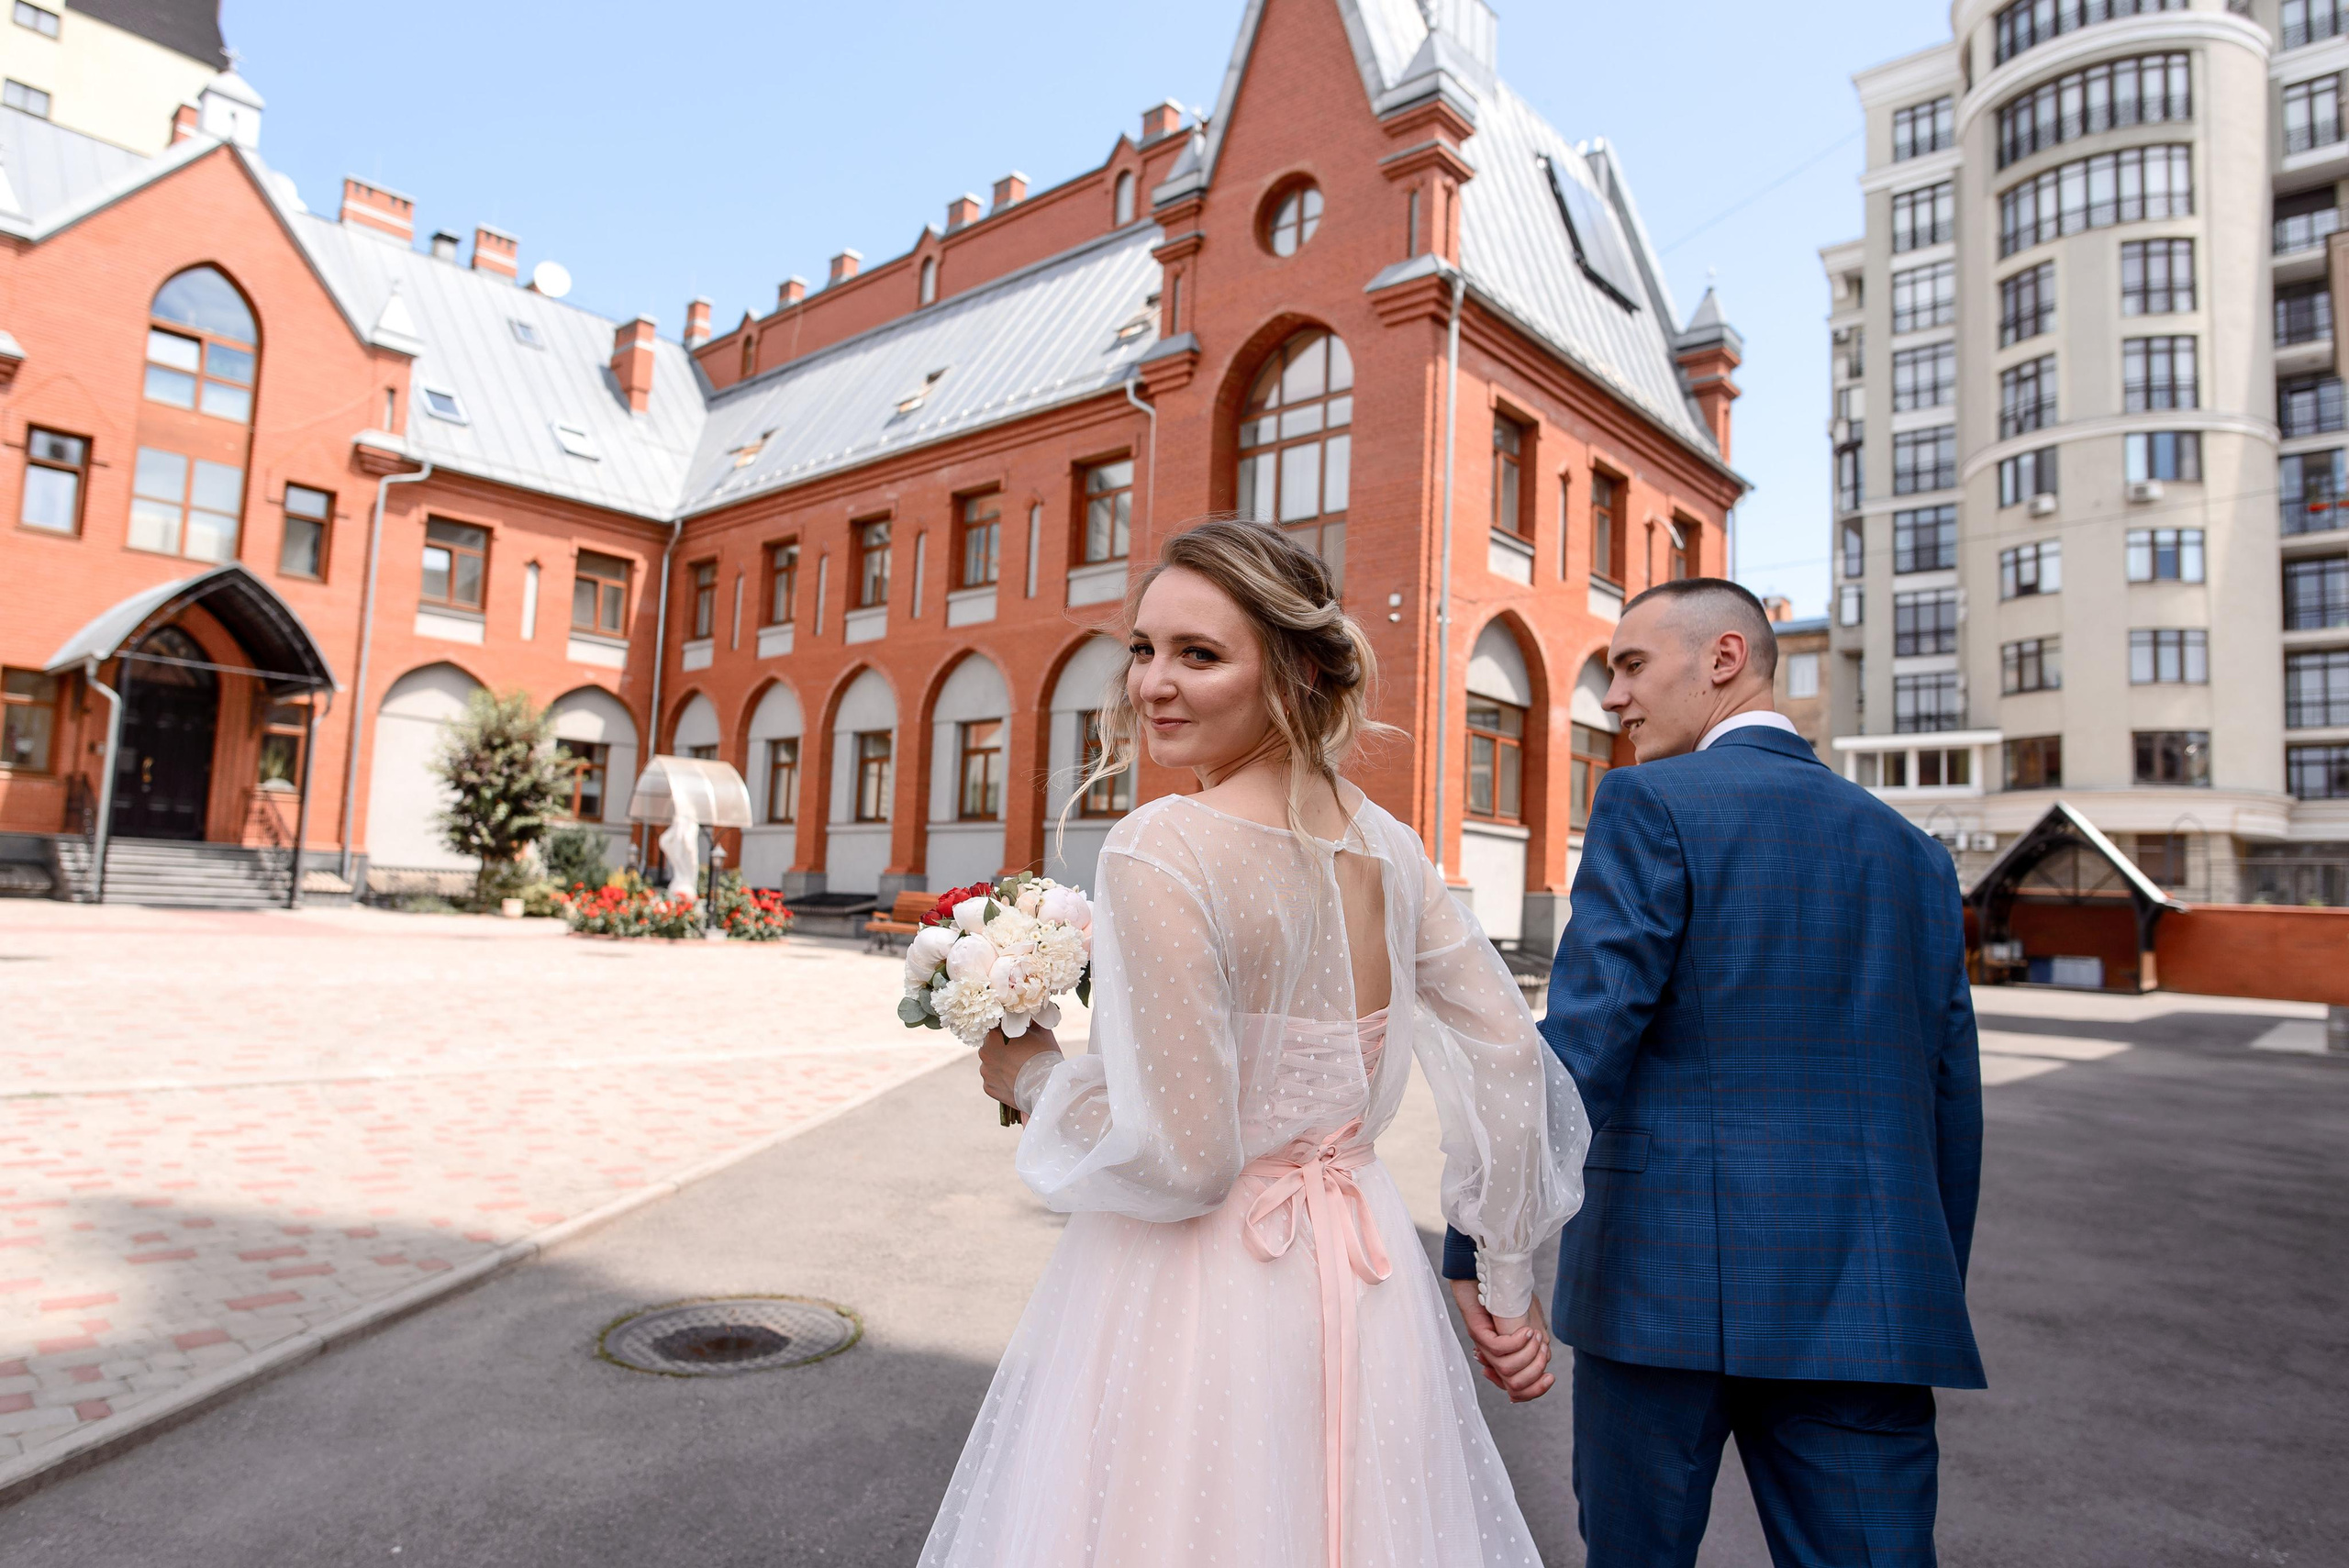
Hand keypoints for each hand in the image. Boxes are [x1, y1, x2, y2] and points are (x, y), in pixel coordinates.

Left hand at [976, 1024, 1060, 1119]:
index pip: (995, 1027)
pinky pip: (993, 1080)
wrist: (1045, 1086)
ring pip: (992, 1064)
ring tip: (1019, 1069)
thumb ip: (1030, 1019)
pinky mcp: (988, 1087)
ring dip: (1001, 1064)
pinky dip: (1002, 1080)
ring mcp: (985, 1071)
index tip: (1016, 1035)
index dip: (1006, 1030)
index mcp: (993, 1034)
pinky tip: (1015, 1080)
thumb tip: (1028, 1013)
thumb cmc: (1044, 1055)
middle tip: (1020, 1053)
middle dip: (1003, 1048)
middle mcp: (984, 1051)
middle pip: (991, 1046)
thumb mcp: (1041, 1031)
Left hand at [1449, 1279, 1554, 1402]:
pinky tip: (1526, 1330)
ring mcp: (1484, 1345)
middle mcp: (1493, 1356)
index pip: (1517, 1391)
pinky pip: (1498, 1349)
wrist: (1489, 1272)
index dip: (1535, 1391)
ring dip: (1527, 1355)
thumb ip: (1537, 1345)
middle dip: (1535, 1372)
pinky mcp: (1477, 1332)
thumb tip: (1545, 1362)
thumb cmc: (1511, 1296)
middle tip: (1542, 1350)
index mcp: (1506, 1358)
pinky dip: (1516, 1343)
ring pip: (1506, 1370)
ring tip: (1534, 1334)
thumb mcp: (1531, 1323)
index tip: (1550, 1377)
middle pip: (1514, 1386)